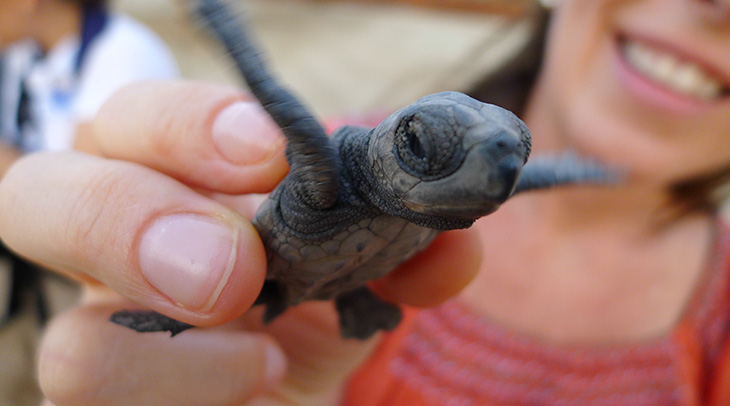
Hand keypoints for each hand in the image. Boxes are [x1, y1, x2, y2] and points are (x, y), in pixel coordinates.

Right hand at [0, 81, 481, 405]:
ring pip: (65, 348)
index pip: (130, 119)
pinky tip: (257, 385)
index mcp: (164, 174)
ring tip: (265, 355)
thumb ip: (402, 243)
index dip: (183, 125)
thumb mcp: (361, 256)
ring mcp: (99, 336)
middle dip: (134, 223)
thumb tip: (451, 249)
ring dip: (177, 358)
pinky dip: (195, 401)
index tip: (267, 154)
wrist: (293, 369)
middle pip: (37, 199)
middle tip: (235, 270)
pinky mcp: (116, 402)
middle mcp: (109, 245)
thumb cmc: (315, 290)